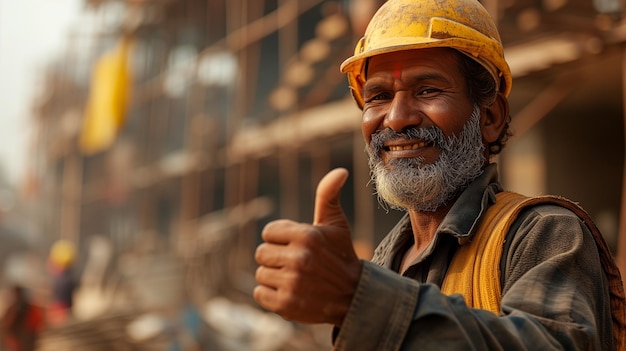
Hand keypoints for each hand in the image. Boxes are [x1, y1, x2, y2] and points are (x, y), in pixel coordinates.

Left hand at [253, 168, 361, 325]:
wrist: (354, 295)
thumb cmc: (340, 254)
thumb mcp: (336, 223)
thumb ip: (328, 195)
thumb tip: (341, 170)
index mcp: (307, 235)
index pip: (268, 232)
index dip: (280, 239)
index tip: (297, 246)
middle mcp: (299, 258)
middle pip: (261, 253)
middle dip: (276, 258)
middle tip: (296, 264)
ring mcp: (292, 283)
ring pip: (261, 273)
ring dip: (274, 277)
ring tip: (296, 279)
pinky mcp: (286, 305)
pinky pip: (259, 294)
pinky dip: (271, 295)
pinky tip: (290, 292)